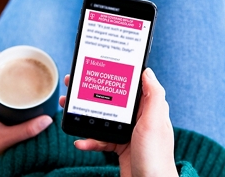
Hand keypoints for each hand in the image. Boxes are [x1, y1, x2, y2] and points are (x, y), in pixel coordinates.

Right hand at [59, 68, 177, 176]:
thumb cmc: (155, 156)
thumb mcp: (154, 122)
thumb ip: (153, 95)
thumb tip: (147, 71)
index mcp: (148, 108)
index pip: (130, 86)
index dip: (114, 76)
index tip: (98, 68)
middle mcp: (139, 118)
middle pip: (112, 100)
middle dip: (92, 93)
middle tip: (74, 85)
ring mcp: (128, 132)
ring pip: (103, 118)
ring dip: (86, 114)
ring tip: (69, 108)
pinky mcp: (120, 146)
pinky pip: (101, 139)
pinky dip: (90, 140)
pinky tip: (80, 141)